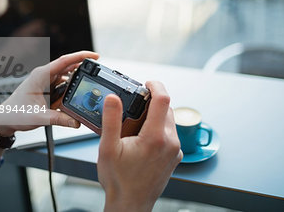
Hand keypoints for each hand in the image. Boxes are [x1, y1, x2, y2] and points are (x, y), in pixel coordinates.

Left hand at [0, 51, 98, 136]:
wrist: (3, 119)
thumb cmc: (15, 114)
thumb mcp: (39, 117)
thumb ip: (59, 119)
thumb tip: (76, 122)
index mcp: (40, 75)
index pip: (64, 61)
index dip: (80, 57)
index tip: (95, 56)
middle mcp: (43, 75)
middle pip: (68, 67)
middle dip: (83, 69)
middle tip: (97, 74)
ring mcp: (45, 81)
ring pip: (66, 77)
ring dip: (76, 82)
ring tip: (86, 89)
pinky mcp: (46, 89)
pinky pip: (62, 86)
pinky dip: (70, 90)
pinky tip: (75, 97)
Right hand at [97, 81, 182, 211]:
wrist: (131, 204)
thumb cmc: (119, 180)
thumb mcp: (108, 148)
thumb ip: (111, 120)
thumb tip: (113, 98)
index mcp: (156, 137)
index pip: (163, 99)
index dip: (155, 85)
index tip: (146, 83)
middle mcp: (171, 142)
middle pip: (167, 108)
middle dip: (152, 101)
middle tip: (134, 104)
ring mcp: (175, 151)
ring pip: (170, 121)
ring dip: (156, 115)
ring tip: (136, 123)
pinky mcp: (175, 157)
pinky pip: (170, 134)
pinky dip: (159, 128)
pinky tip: (142, 137)